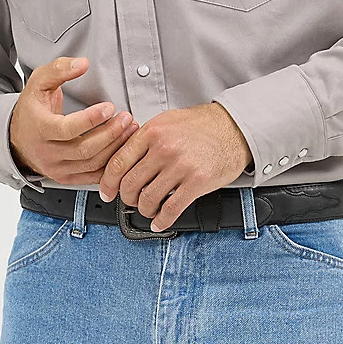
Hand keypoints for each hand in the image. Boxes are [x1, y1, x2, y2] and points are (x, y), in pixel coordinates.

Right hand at [8, 55, 138, 182]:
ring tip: (129, 130)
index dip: (91, 119)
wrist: (17, 137)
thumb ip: (59, 69)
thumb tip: (82, 63)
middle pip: (84, 149)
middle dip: (111, 134)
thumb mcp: (39, 82)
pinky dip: (109, 165)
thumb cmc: (31, 109)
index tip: (110, 107)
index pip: (68, 129)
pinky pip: (92, 177)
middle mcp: (47, 153)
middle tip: (127, 119)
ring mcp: (56, 169)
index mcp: (39, 129)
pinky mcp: (65, 178)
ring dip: (115, 148)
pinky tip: (121, 150)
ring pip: (91, 164)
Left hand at [96, 101, 251, 229]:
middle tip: (131, 202)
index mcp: (152, 132)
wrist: (234, 128)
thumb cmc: (202, 125)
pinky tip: (160, 222)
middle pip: (130, 184)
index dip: (108, 183)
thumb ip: (145, 139)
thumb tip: (124, 160)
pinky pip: (172, 209)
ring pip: (148, 199)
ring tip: (149, 210)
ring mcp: (181, 166)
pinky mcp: (197, 182)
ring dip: (145, 210)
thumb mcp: (167, 122)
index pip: (118, 163)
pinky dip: (162, 220)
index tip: (108, 192)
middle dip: (127, 199)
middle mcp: (164, 148)